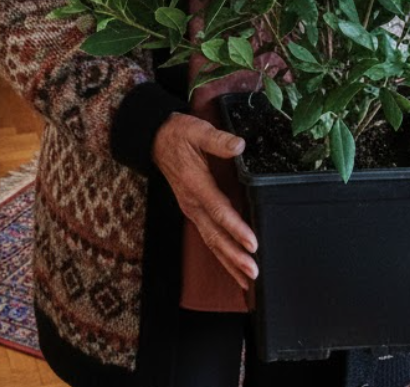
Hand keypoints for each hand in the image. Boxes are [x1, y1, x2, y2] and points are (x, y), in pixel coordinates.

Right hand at [152, 113, 258, 289]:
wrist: (155, 139)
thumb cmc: (178, 134)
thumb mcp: (197, 130)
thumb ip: (218, 140)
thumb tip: (239, 145)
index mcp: (195, 184)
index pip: (218, 210)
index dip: (236, 228)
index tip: (252, 243)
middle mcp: (192, 203)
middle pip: (215, 235)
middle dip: (234, 256)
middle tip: (253, 272)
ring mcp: (191, 210)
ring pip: (211, 241)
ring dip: (229, 262)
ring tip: (248, 280)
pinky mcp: (193, 211)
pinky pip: (208, 237)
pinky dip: (222, 255)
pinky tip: (234, 267)